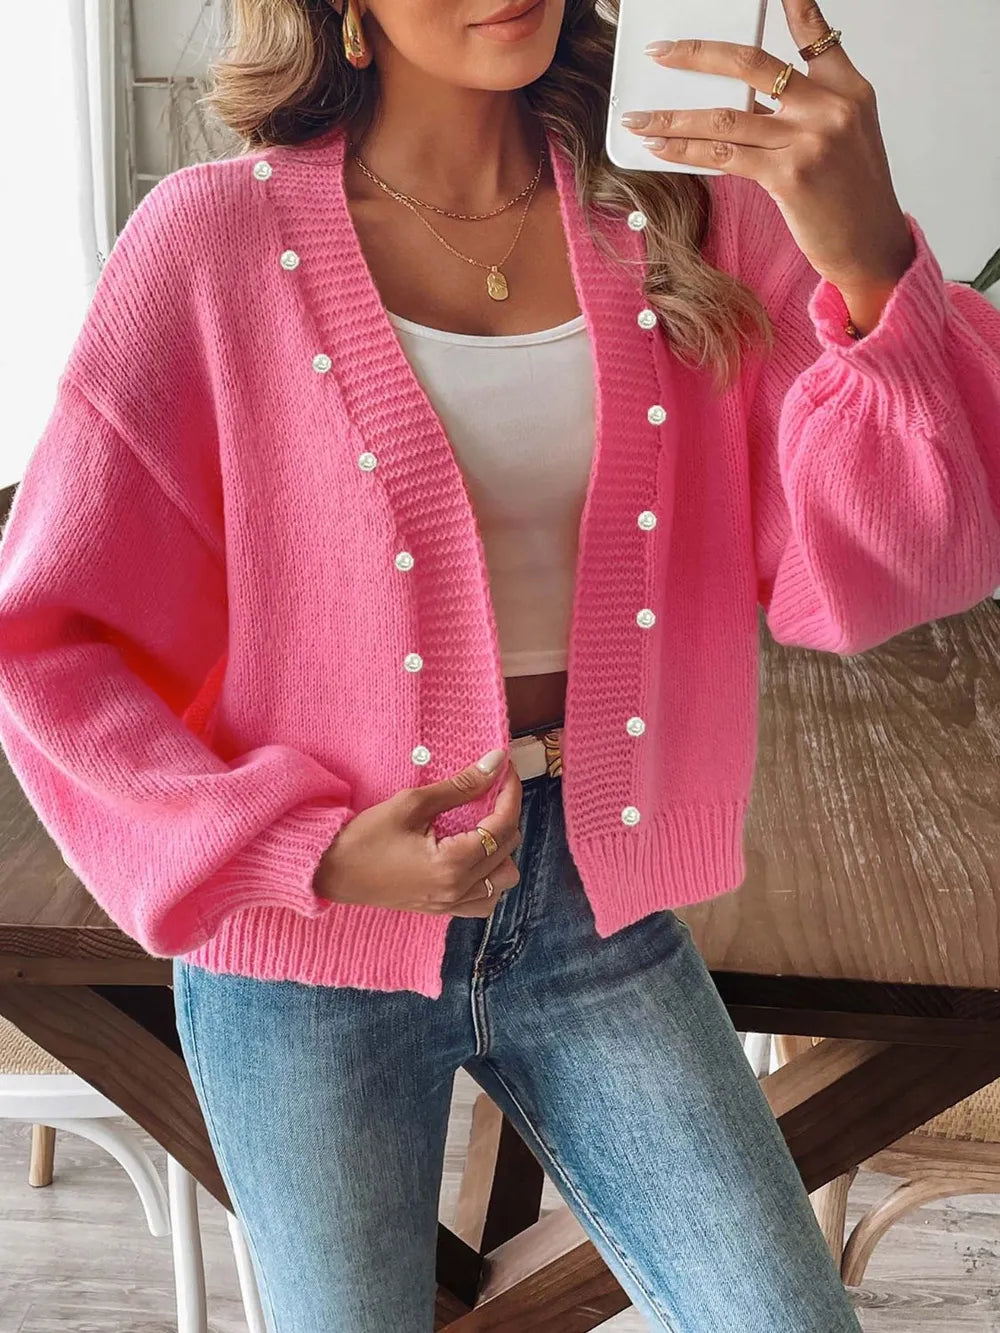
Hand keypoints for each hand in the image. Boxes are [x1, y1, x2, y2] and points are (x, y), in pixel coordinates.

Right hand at [313, 749, 522, 918]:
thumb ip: (459, 786)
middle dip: (504, 814)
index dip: (509, 792)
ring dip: (501, 850)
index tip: (504, 768)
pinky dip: (489, 877)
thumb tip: (495, 763)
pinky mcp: (442, 909)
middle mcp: (458, 890)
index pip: (502, 826)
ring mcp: (451, 904)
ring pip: (503, 880)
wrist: (332, 872)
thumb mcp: (411, 804)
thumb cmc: (365, 838)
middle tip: (488, 789)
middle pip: (508, 850)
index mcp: (452, 865)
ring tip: (480, 825)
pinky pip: (485, 900)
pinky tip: (473, 856)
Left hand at [621, 0, 916, 296]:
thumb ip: (808, 106)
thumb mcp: (846, 136)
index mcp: (848, 89)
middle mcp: (830, 107)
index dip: (791, 3)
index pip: (814, 33)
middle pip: (751, 64)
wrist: (870, 246)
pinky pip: (725, 156)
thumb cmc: (853, 197)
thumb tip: (749, 99)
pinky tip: (661, 148)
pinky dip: (687, 151)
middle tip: (661, 53)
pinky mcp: (789, 176)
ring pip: (726, 116)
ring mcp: (809, 140)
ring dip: (674, 118)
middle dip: (697, 54)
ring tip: (639, 119)